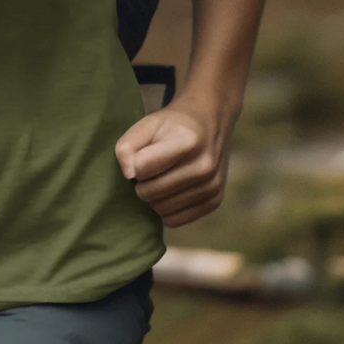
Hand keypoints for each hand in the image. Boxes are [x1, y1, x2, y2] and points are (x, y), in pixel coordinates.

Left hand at [115, 101, 230, 227]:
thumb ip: (128, 145)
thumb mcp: (147, 123)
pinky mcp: (215, 201)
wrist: (209, 122)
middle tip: (149, 170)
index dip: (133, 163)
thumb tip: (128, 174)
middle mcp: (204, 166)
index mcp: (187, 141)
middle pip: (150, 192)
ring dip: (153, 197)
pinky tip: (170, 192)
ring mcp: (212, 186)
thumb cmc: (173, 124)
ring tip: (160, 178)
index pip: (141, 168)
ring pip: (161, 209)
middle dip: (142, 183)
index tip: (141, 155)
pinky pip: (175, 220)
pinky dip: (166, 210)